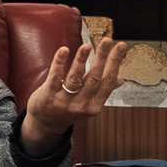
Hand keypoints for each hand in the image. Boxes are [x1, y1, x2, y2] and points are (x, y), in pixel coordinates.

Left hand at [23, 37, 129, 152]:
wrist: (46, 125)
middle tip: (107, 40)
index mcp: (94, 105)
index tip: (120, 47)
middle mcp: (81, 104)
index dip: (115, 63)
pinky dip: (60, 63)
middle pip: (94, 78)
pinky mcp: (49, 95)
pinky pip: (55, 76)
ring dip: (82, 60)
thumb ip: (103, 90)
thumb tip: (121, 80)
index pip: (108, 81)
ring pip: (75, 77)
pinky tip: (64, 50)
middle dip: (102, 58)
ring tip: (87, 46)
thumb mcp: (89, 104)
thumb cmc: (69, 110)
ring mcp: (64, 100)